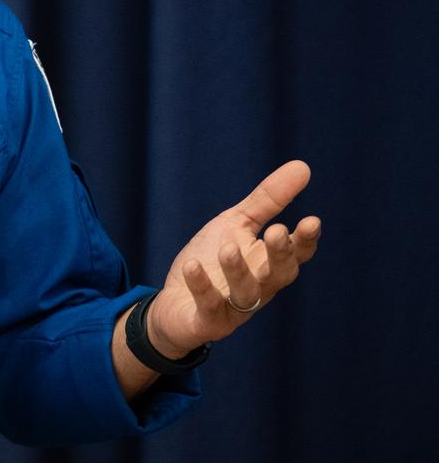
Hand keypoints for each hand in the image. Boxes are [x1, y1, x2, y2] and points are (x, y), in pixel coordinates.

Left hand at [145, 160, 321, 357]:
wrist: (174, 304)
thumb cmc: (211, 260)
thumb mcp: (237, 224)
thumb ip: (268, 201)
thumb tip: (303, 166)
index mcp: (268, 263)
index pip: (296, 254)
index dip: (305, 240)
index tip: (311, 221)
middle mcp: (258, 288)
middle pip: (278, 275)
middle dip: (279, 255)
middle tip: (276, 231)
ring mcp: (234, 308)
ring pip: (246, 294)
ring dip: (238, 271)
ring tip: (228, 248)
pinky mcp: (207, 321)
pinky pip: (208, 307)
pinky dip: (202, 287)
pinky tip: (193, 266)